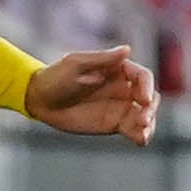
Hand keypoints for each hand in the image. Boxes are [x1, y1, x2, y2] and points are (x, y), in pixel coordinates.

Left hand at [26, 46, 158, 144]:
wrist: (39, 100)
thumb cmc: (56, 77)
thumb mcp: (76, 65)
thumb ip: (102, 59)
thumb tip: (127, 49)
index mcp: (118, 69)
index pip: (142, 76)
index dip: (147, 86)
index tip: (142, 99)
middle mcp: (124, 87)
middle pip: (149, 97)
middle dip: (151, 109)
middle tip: (142, 119)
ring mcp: (121, 106)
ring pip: (145, 115)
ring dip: (149, 124)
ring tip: (142, 134)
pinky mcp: (115, 123)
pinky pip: (134, 129)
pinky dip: (141, 135)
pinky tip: (140, 141)